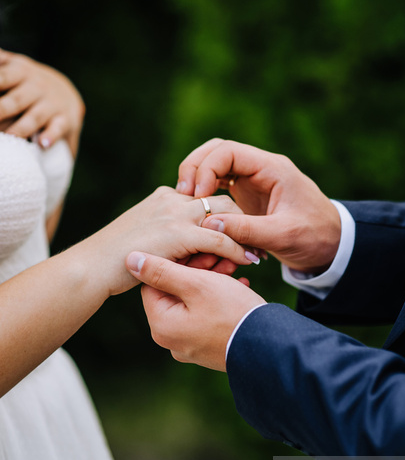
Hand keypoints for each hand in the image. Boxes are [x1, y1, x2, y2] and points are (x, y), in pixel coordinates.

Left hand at [0, 49, 84, 155]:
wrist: (67, 94)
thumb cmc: (29, 81)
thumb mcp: (15, 65)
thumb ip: (0, 60)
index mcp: (20, 71)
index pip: (2, 78)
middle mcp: (36, 87)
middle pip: (16, 100)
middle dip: (1, 110)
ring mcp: (51, 104)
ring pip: (34, 118)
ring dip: (21, 128)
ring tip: (10, 136)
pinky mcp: (65, 120)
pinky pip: (58, 128)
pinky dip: (51, 136)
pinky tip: (43, 143)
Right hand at [77, 186, 260, 297]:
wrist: (91, 267)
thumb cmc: (114, 259)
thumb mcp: (144, 238)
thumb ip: (166, 235)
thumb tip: (187, 249)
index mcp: (166, 197)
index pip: (207, 192)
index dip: (228, 211)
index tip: (242, 228)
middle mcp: (172, 199)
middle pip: (221, 199)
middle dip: (243, 219)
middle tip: (258, 240)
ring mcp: (174, 214)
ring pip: (225, 213)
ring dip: (245, 233)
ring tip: (258, 253)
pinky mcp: (176, 234)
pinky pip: (219, 237)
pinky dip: (237, 249)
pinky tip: (248, 261)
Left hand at [126, 252, 265, 370]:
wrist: (270, 346)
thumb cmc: (232, 312)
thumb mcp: (195, 284)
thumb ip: (162, 271)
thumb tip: (129, 260)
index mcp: (162, 326)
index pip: (155, 283)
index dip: (176, 261)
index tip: (198, 251)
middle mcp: (171, 340)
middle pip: (175, 293)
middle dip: (197, 270)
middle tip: (219, 257)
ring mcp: (190, 346)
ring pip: (193, 303)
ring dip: (210, 281)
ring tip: (232, 269)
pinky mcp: (209, 347)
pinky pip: (207, 317)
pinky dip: (219, 299)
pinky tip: (238, 286)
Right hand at [176, 139, 340, 272]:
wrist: (332, 244)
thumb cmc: (314, 237)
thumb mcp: (283, 236)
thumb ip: (248, 230)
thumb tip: (210, 224)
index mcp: (272, 168)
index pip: (229, 151)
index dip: (206, 169)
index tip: (197, 195)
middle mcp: (260, 168)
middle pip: (216, 151)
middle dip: (195, 168)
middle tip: (182, 195)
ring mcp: (253, 178)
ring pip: (215, 164)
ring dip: (197, 178)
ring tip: (185, 202)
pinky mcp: (247, 193)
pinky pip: (219, 183)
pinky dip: (204, 192)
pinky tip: (195, 210)